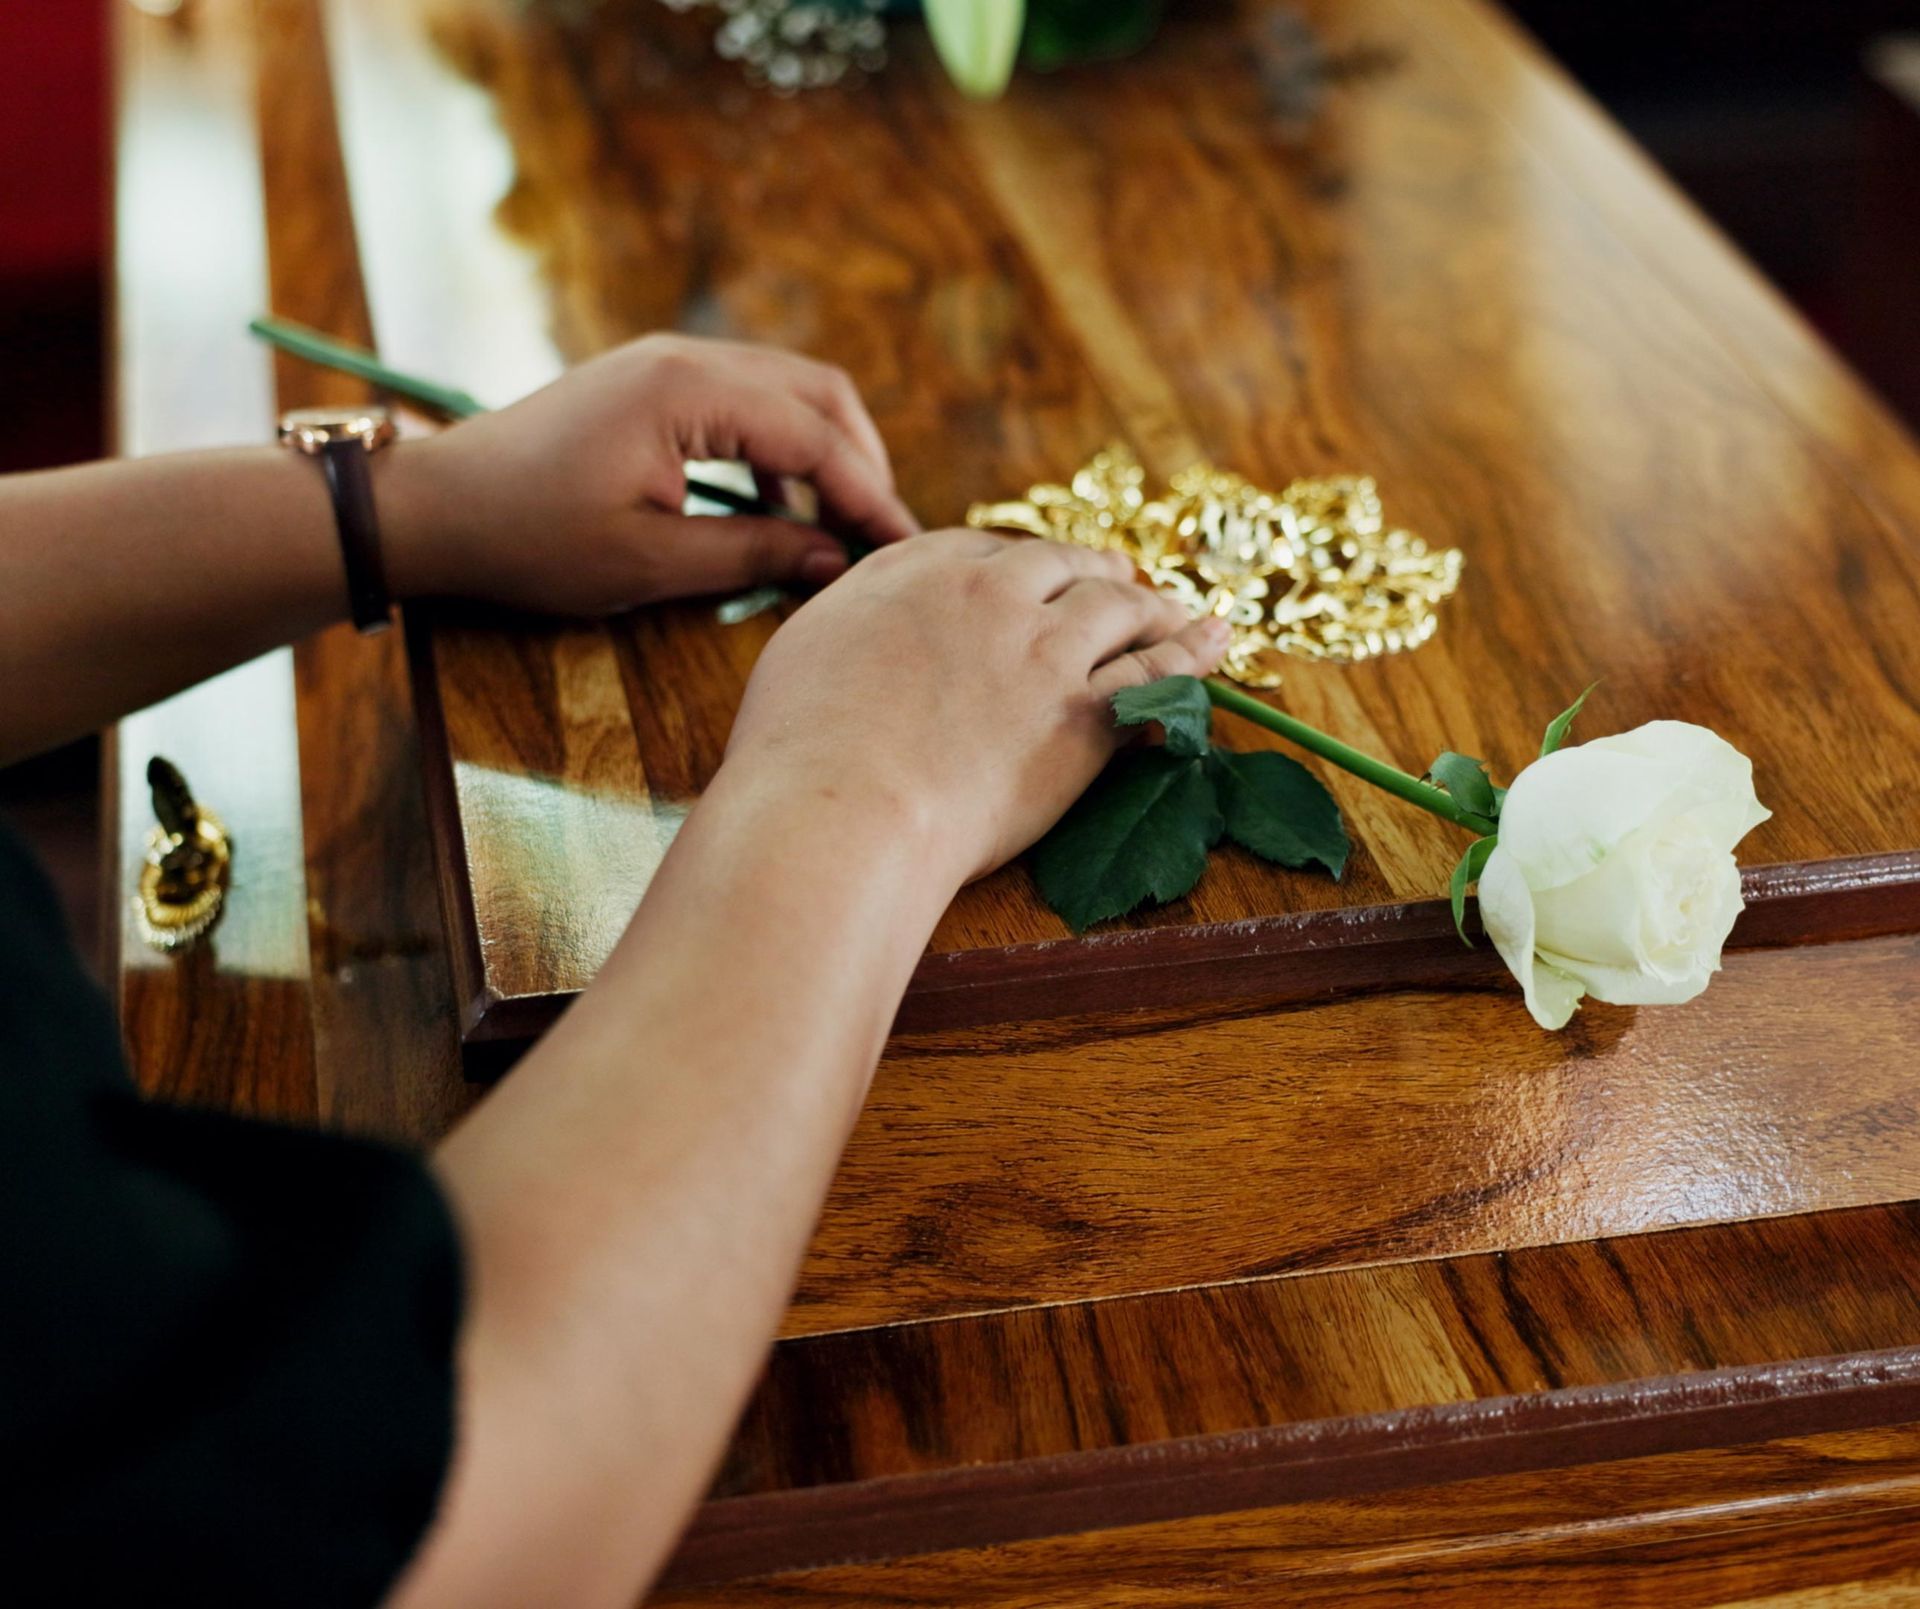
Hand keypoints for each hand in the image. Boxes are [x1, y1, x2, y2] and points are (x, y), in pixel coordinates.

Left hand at [382, 334, 918, 613]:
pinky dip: (781, 450)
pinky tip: (779, 510)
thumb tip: (833, 560)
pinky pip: (747, 402)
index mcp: (690, 392)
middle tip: (879, 538)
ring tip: (840, 528)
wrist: (437, 508)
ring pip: (788, 391)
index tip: (903, 551)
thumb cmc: (530, 538)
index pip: (817, 439)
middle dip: (861, 465)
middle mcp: (688, 358)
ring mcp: (669, 363)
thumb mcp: (649, 562)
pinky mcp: (654, 383)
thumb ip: (753, 554)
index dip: (870, 498)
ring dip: (826, 455)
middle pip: (820, 394)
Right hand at [725, 530, 1231, 886]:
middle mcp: (990, 592)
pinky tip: (1217, 641)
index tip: (1033, 577)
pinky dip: (1193, 653)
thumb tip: (870, 621)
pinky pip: (1157, 672)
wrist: (841, 807)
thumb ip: (853, 618)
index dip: (1019, 566)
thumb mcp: (805, 648)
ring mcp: (1045, 650)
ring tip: (1182, 611)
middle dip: (1095, 571)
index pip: (985, 549)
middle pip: (1063, 567)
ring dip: (1156, 607)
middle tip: (1120, 581)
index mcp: (917, 569)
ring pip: (1122, 609)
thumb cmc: (798, 747)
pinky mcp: (1085, 713)